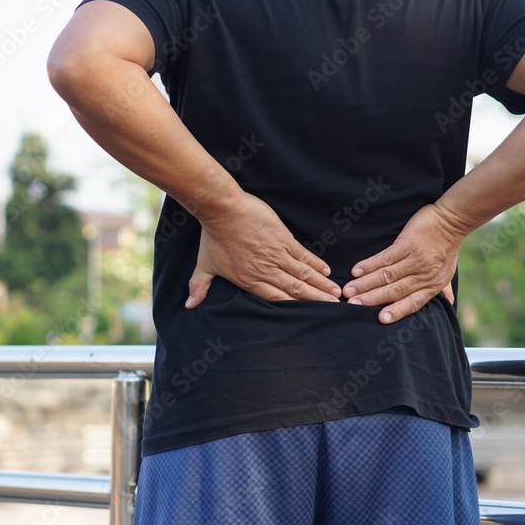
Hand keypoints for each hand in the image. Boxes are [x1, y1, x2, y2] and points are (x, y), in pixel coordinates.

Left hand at [185, 192, 341, 307]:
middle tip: (333, 307)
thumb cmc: (213, 236)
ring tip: (335, 292)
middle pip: (295, 289)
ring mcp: (276, 254)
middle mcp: (265, 270)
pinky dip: (315, 263)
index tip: (309, 315)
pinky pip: (302, 254)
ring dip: (320, 284)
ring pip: (302, 274)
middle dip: (315, 299)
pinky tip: (326, 270)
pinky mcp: (283, 238)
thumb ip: (199, 286)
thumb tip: (189, 305)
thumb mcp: (205, 264)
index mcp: (249, 280)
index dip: (295, 308)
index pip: (277, 299)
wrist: (222, 209)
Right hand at [343, 204, 466, 323]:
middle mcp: (423, 275)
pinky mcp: (408, 243)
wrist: (452, 220)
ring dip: (365, 284)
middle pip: (394, 291)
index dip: (397, 312)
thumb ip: (443, 288)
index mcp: (432, 285)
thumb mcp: (448, 272)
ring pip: (387, 275)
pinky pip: (386, 257)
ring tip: (348, 291)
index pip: (413, 303)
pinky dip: (369, 265)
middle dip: (371, 299)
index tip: (380, 320)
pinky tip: (356, 271)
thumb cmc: (448, 247)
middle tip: (352, 305)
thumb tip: (449, 302)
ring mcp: (415, 259)